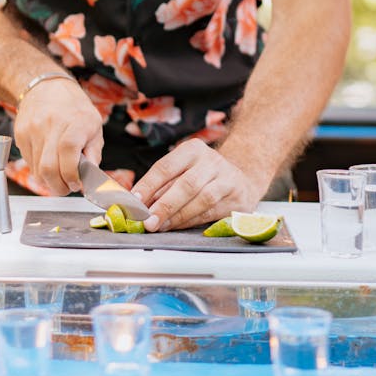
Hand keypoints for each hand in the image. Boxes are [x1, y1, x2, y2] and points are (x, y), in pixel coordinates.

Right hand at [13, 78, 102, 194]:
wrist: (45, 87)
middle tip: (67, 188)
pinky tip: (48, 165)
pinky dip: (39, 171)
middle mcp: (52, 124)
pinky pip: (28, 163)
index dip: (71, 174)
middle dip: (58, 187)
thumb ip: (93, 152)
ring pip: (37, 170)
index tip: (76, 183)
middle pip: (48, 167)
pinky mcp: (20, 134)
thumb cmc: (73, 108)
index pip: (68, 151)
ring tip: (58, 178)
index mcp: (76, 121)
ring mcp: (33, 129)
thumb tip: (91, 177)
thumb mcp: (94, 125)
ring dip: (49, 182)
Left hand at [133, 140, 258, 231]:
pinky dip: (191, 221)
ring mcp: (227, 178)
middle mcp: (211, 161)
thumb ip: (163, 186)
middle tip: (148, 221)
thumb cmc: (203, 175)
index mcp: (192, 149)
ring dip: (178, 215)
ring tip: (161, 225)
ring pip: (202, 199)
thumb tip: (139, 204)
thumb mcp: (183, 171)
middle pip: (186, 184)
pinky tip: (177, 226)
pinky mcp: (237, 196)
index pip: (166, 166)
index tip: (135, 200)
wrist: (240, 179)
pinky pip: (211, 211)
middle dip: (165, 205)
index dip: (149, 184)